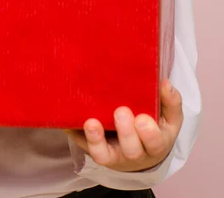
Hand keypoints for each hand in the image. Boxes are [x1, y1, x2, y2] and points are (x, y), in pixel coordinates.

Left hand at [64, 79, 182, 171]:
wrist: (139, 150)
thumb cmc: (154, 127)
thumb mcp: (168, 117)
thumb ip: (170, 102)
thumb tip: (165, 83)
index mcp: (155, 144)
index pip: (154, 143)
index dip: (148, 134)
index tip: (142, 118)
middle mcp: (133, 153)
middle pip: (130, 150)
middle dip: (125, 132)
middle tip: (120, 111)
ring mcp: (111, 153)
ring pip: (103, 155)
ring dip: (96, 140)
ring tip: (91, 122)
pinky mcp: (92, 148)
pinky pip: (82, 145)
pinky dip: (75, 134)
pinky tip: (67, 120)